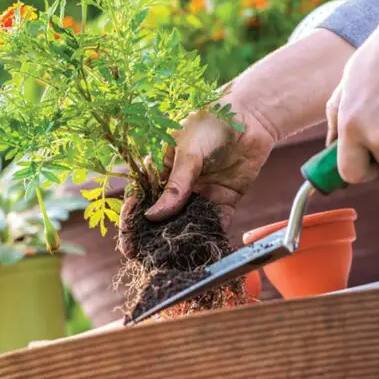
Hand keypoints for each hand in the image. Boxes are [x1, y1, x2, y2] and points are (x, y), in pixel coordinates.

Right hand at [118, 106, 275, 257]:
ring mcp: (201, 194)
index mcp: (161, 169)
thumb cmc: (211, 123)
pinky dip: (210, 237)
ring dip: (181, 241)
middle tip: (147, 260)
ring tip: (173, 263)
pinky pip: (215, 222)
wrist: (251, 115)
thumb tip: (153, 216)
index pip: (141, 199)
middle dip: (154, 238)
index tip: (128, 244)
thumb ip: (175, 185)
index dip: (132, 221)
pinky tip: (203, 252)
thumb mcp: (187, 152)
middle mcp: (179, 185)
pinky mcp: (224, 200)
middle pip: (162, 217)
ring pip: (187, 223)